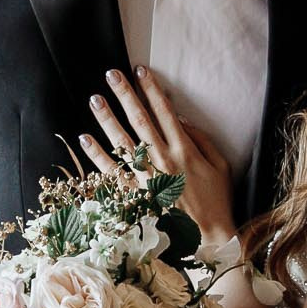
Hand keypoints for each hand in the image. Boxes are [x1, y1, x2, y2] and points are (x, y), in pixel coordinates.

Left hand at [78, 67, 234, 241]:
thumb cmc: (217, 201)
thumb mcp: (221, 165)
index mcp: (185, 150)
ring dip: (107, 118)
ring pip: (122, 141)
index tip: (140, 70)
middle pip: (140, 120)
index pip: (164, 111)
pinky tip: (85, 139)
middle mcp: (163, 160)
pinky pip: (112, 172)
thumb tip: (181, 120)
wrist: (208, 237)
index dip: (151, 88)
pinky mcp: (135, 195)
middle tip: (111, 74)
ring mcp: (146, 178)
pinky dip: (97, 155)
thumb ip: (202, 140)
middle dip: (125, 94)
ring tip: (95, 99)